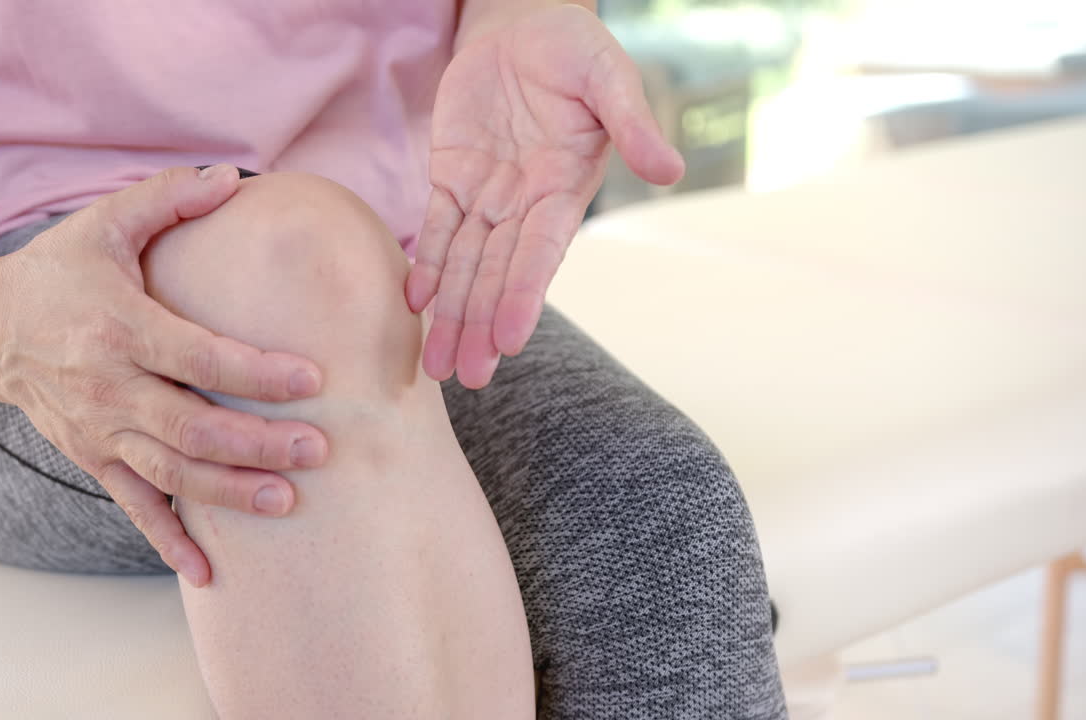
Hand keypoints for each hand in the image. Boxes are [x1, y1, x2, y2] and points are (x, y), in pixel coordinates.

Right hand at [0, 166, 327, 586]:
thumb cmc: (57, 271)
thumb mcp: (104, 223)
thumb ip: (168, 197)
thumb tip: (234, 177)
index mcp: (119, 326)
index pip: (197, 356)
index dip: (255, 372)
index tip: (312, 379)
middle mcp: (108, 386)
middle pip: (191, 426)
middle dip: (258, 443)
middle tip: (318, 450)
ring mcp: (98, 430)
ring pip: (170, 472)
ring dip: (229, 491)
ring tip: (287, 501)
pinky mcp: (91, 457)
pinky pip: (133, 506)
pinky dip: (169, 540)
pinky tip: (210, 572)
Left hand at [405, 4, 683, 387]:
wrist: (525, 22)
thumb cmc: (575, 46)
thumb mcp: (608, 76)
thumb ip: (633, 123)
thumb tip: (670, 172)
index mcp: (563, 189)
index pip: (540, 253)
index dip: (523, 295)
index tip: (509, 340)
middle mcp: (525, 203)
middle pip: (497, 274)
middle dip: (480, 325)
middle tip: (467, 377)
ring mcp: (487, 194)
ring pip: (463, 264)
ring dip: (451, 314)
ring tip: (435, 366)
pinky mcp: (451, 176)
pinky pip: (435, 229)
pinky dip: (425, 265)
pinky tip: (415, 304)